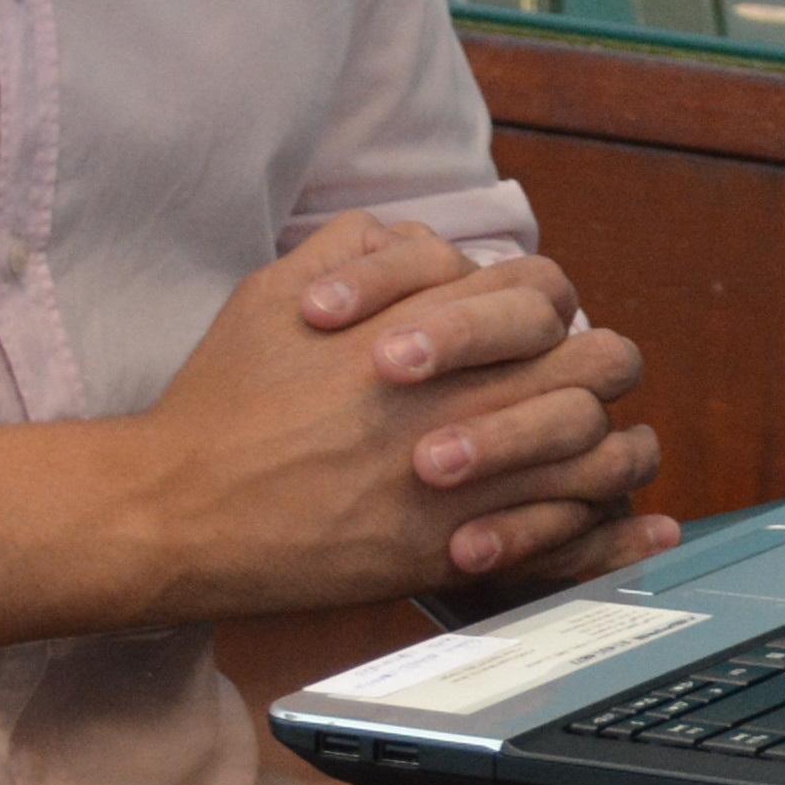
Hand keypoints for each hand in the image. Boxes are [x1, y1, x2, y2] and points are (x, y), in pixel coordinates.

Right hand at [136, 212, 674, 610]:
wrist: (175, 512)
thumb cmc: (223, 402)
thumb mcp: (274, 290)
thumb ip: (358, 250)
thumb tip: (414, 237)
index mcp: (424, 328)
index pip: (543, 293)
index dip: (545, 310)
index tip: (531, 334)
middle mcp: (457, 396)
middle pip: (597, 362)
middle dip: (598, 367)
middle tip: (575, 384)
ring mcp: (462, 475)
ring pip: (595, 446)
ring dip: (609, 443)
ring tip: (595, 450)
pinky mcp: (450, 547)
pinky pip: (559, 527)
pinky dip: (584, 517)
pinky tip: (576, 513)